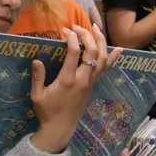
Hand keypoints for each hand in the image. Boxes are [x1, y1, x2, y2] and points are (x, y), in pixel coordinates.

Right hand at [29, 25, 121, 153]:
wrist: (60, 129)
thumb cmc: (47, 112)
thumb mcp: (37, 95)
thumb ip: (37, 77)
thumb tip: (36, 60)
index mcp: (68, 80)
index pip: (74, 53)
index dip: (72, 38)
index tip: (65, 30)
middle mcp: (82, 79)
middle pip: (92, 51)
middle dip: (86, 35)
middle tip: (76, 26)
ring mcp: (90, 82)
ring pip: (102, 58)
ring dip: (100, 41)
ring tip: (94, 27)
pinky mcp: (93, 85)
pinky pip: (105, 69)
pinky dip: (112, 58)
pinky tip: (119, 49)